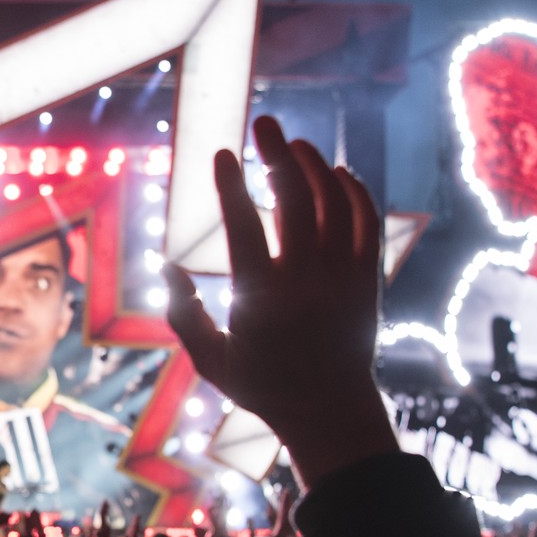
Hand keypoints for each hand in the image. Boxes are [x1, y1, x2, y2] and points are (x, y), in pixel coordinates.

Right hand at [165, 117, 395, 490]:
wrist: (331, 412)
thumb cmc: (262, 387)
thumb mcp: (209, 360)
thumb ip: (183, 313)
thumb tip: (167, 265)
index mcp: (261, 300)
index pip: (244, 227)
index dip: (230, 185)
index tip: (222, 154)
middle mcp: (306, 283)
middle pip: (296, 200)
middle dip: (278, 154)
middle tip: (264, 124)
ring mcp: (343, 278)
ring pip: (335, 203)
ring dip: (315, 165)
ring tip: (293, 145)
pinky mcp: (368, 279)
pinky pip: (367, 221)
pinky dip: (353, 190)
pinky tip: (335, 172)